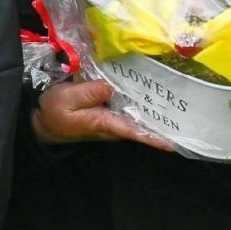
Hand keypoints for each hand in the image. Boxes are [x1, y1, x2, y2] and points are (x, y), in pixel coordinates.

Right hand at [31, 79, 174, 149]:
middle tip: (188, 112)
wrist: (42, 121)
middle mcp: (114, 124)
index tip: (177, 144)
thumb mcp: (66, 98)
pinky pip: (131, 109)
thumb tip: (111, 86)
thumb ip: (89, 92)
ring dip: (157, 111)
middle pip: (144, 124)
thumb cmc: (54, 112)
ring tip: (179, 100)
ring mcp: (113, 120)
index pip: (135, 132)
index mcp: (106, 123)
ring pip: (139, 116)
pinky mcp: (109, 113)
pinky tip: (152, 90)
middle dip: (164, 121)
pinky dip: (142, 102)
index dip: (155, 138)